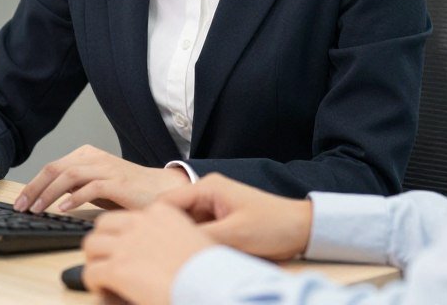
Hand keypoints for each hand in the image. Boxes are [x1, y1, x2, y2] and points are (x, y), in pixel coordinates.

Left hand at [13, 145, 189, 212]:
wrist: (161, 189)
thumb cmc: (127, 191)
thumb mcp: (95, 186)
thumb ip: (74, 186)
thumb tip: (46, 196)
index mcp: (86, 155)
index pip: (52, 167)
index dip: (32, 184)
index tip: (20, 202)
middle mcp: (94, 158)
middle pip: (55, 169)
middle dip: (34, 189)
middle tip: (22, 207)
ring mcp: (106, 168)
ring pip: (68, 176)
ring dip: (49, 194)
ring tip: (37, 209)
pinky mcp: (118, 182)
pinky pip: (90, 187)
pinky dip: (74, 198)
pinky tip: (63, 209)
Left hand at [82, 204, 214, 304]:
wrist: (211, 285)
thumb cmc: (209, 269)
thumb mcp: (193, 238)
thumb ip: (173, 235)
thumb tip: (160, 249)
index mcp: (161, 212)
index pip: (127, 215)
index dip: (121, 233)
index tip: (122, 245)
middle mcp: (141, 223)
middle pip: (103, 225)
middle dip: (102, 241)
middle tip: (105, 257)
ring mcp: (127, 244)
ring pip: (91, 245)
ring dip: (94, 259)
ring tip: (101, 273)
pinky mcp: (118, 268)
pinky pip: (92, 271)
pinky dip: (93, 281)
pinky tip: (102, 288)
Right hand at [159, 173, 312, 260]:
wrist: (302, 229)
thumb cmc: (272, 226)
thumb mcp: (234, 235)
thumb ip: (200, 238)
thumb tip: (169, 246)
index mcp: (207, 187)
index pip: (166, 202)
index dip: (152, 222)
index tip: (144, 244)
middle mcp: (207, 192)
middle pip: (173, 213)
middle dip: (166, 232)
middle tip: (159, 256)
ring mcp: (214, 205)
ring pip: (185, 224)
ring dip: (182, 239)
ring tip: (176, 258)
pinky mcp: (221, 218)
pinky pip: (199, 230)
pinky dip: (195, 242)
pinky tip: (194, 256)